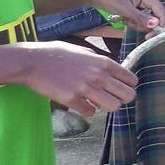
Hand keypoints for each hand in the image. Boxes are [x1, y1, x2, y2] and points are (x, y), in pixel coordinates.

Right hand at [19, 41, 138, 116]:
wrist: (33, 61)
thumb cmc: (57, 54)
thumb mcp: (84, 51)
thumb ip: (100, 62)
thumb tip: (111, 70)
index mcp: (104, 63)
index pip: (131, 80)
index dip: (128, 86)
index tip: (120, 88)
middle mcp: (99, 76)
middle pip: (128, 96)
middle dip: (122, 99)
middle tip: (111, 98)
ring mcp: (86, 88)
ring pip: (113, 107)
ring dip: (106, 107)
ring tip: (96, 102)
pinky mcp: (72, 100)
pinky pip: (90, 113)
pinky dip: (86, 110)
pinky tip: (80, 104)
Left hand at [80, 0, 164, 33]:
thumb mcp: (125, 9)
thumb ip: (141, 18)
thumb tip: (156, 25)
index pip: (164, 16)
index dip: (160, 28)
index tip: (147, 37)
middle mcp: (151, 1)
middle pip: (157, 21)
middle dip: (143, 26)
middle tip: (129, 22)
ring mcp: (146, 6)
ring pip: (148, 23)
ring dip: (136, 25)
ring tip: (124, 18)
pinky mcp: (140, 10)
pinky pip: (141, 21)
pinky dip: (133, 23)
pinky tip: (124, 18)